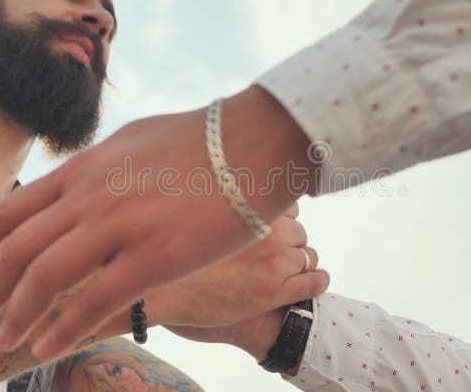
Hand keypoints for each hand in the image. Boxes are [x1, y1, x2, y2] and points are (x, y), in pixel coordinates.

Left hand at [0, 87, 314, 360]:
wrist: (255, 143)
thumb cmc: (202, 143)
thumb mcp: (133, 143)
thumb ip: (99, 168)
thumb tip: (79, 179)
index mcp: (84, 169)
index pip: (9, 212)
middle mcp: (90, 196)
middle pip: (14, 250)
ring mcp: (120, 225)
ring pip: (44, 278)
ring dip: (13, 315)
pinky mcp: (155, 256)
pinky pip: (94, 301)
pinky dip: (63, 329)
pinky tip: (46, 349)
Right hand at [147, 202, 328, 328]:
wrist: (154, 293)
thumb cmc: (164, 252)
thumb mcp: (187, 205)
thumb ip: (213, 193)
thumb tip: (224, 176)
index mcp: (249, 203)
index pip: (287, 202)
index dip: (279, 217)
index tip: (270, 226)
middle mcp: (267, 227)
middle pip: (299, 231)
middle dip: (288, 242)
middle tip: (269, 256)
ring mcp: (275, 259)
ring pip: (309, 255)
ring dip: (299, 263)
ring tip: (280, 274)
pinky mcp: (278, 291)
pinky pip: (315, 282)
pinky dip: (317, 282)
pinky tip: (309, 285)